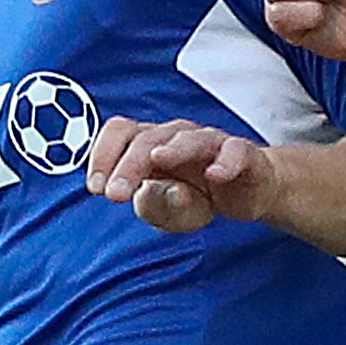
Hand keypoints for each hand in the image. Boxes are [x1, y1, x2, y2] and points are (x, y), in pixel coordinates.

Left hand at [85, 114, 280, 235]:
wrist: (249, 192)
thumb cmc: (199, 196)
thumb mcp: (170, 211)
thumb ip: (154, 205)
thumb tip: (148, 192)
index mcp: (151, 144)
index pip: (121, 132)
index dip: (104, 155)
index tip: (96, 187)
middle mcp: (178, 137)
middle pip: (148, 137)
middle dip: (129, 165)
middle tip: (116, 194)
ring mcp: (211, 142)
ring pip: (189, 138)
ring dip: (173, 150)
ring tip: (159, 159)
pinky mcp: (244, 154)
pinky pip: (236, 151)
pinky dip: (226, 161)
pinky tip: (215, 175)